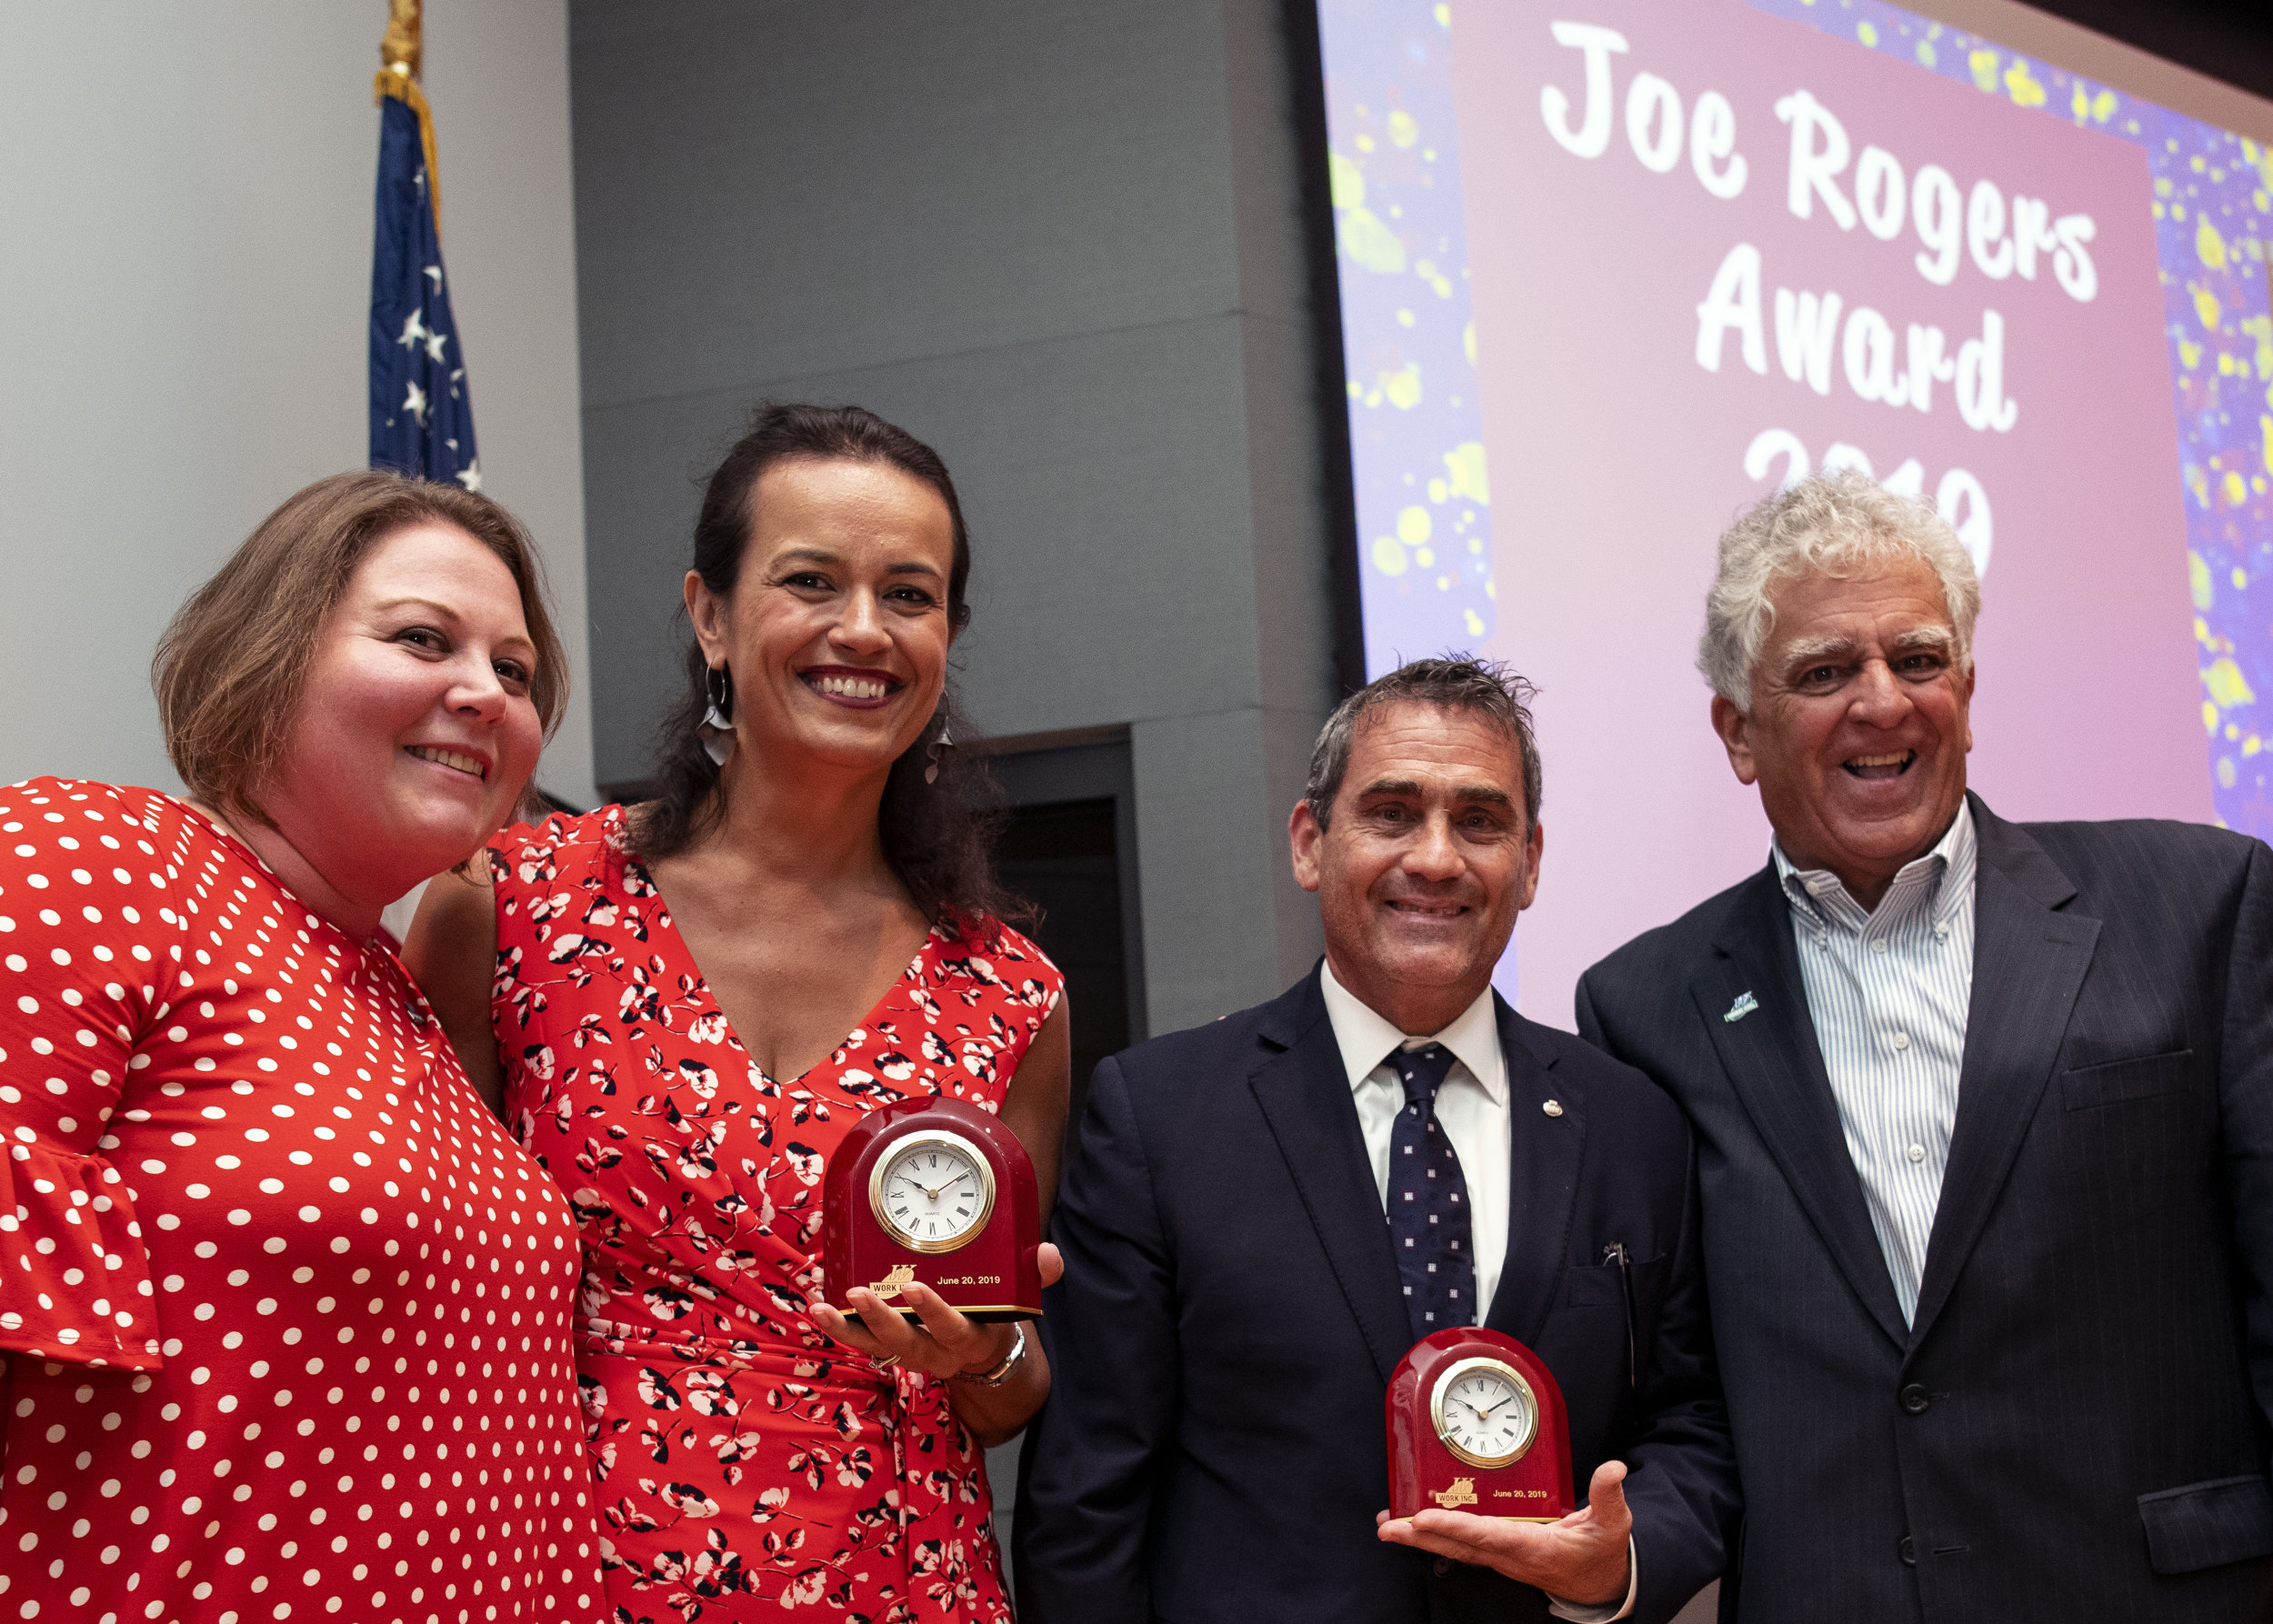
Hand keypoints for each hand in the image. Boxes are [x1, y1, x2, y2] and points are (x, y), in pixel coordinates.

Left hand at [809, 1243, 1063, 1380]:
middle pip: (906, 1344)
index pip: (952, 1330)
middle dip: (882, 1320)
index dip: (933, 1313)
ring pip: (876, 1348)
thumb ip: (1035, 1276)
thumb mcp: (1020, 1299)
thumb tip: (1050, 1257)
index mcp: (970, 1339)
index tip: (916, 1288)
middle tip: (861, 1292)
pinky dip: (839, 1327)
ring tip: (823, 1307)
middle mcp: (936, 1352)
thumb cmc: (997, 1315)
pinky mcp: (889, 1346)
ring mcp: (909, 1352)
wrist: (984, 1355)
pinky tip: (818, 1308)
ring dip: (849, 1328)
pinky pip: (860, 1342)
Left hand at [1377, 1459, 1631, 1605]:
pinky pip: (1461, 1545)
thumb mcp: (1614, 1524)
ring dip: (1420, 1538)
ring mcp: (1501, 1556)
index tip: (1424, 1519)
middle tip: (1388, 1528)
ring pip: (1454, 1548)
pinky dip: (1435, 1537)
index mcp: (1536, 1548)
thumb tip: (1613, 1470)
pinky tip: (1414, 1526)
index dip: (1456, 1528)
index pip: (1490, 1536)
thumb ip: (1609, 1496)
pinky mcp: (1497, 1552)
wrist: (1600, 1585)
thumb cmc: (1601, 1553)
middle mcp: (1512, 1555)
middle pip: (1459, 1547)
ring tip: (1389, 1526)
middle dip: (1422, 1538)